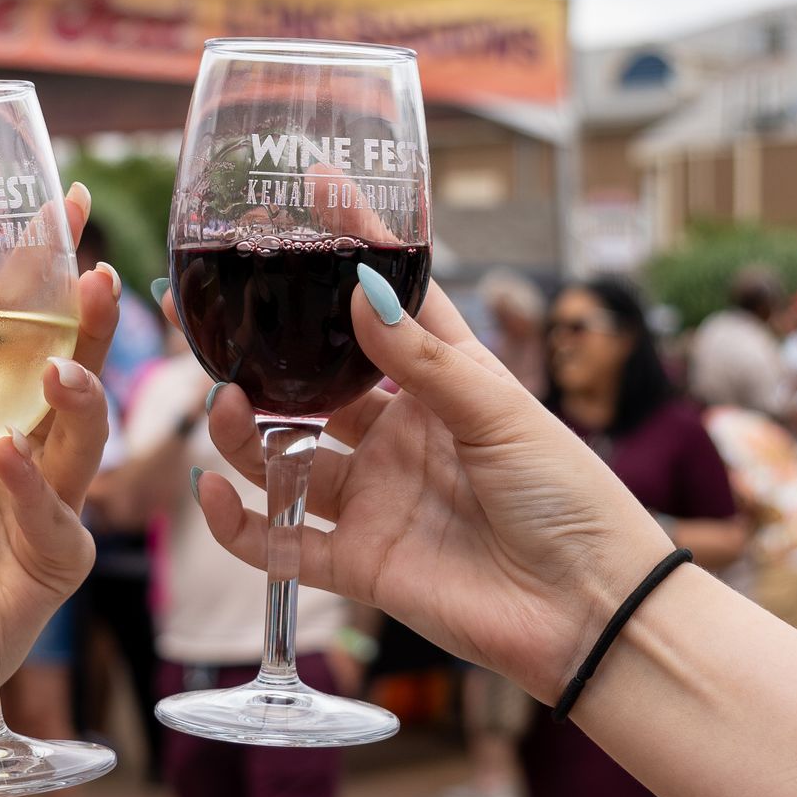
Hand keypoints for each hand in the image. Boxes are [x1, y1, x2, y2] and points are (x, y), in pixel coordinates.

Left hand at [0, 191, 118, 748]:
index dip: (45, 268)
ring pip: (85, 439)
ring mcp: (48, 506)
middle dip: (92, 320)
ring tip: (54, 371)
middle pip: (75, 369)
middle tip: (95, 273)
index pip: (22, 325)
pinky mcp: (54, 563)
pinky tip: (3, 458)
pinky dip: (34, 487)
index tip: (65, 203)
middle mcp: (25, 449)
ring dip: (77, 398)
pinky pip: (59, 518)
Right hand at [198, 282, 666, 704]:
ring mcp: (375, 499)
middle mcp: (398, 436)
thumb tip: (359, 289)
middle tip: (204, 313)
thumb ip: (424, 359)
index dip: (351, 250)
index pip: (385, 305)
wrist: (591, 608)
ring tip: (225, 402)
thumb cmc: (569, 496)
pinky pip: (282, 543)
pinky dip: (240, 524)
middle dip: (260, 349)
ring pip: (284, 455)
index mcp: (443, 384)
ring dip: (244, 429)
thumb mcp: (501, 410)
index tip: (315, 188)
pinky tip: (213, 492)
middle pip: (311, 382)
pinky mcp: (360, 564)